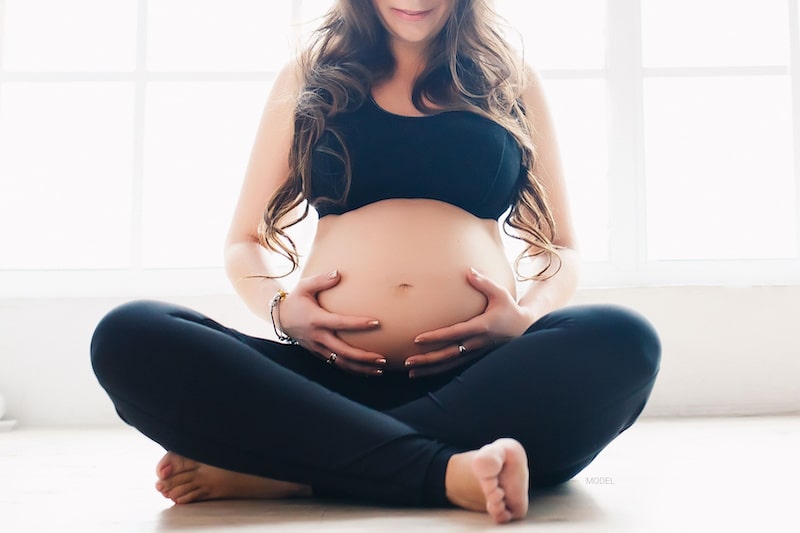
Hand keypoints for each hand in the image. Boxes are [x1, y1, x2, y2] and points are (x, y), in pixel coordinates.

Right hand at [279, 270, 386, 375]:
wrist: (280, 318)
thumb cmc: (295, 300)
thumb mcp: (303, 286)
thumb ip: (321, 280)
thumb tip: (338, 274)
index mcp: (316, 320)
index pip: (340, 323)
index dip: (358, 324)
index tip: (376, 322)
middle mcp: (318, 337)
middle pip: (343, 351)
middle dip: (364, 357)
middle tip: (382, 358)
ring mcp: (318, 348)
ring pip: (341, 363)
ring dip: (361, 368)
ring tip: (379, 371)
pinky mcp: (318, 354)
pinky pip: (336, 364)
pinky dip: (352, 369)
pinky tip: (367, 371)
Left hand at [404, 267, 534, 377]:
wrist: (525, 329)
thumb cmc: (510, 309)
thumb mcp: (500, 294)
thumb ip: (484, 282)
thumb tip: (468, 271)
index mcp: (481, 327)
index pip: (454, 333)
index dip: (435, 337)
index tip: (417, 339)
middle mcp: (476, 343)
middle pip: (448, 354)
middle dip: (427, 359)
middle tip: (407, 361)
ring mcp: (476, 353)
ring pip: (450, 364)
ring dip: (430, 369)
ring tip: (411, 372)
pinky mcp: (475, 357)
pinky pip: (455, 367)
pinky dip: (439, 370)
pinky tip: (425, 372)